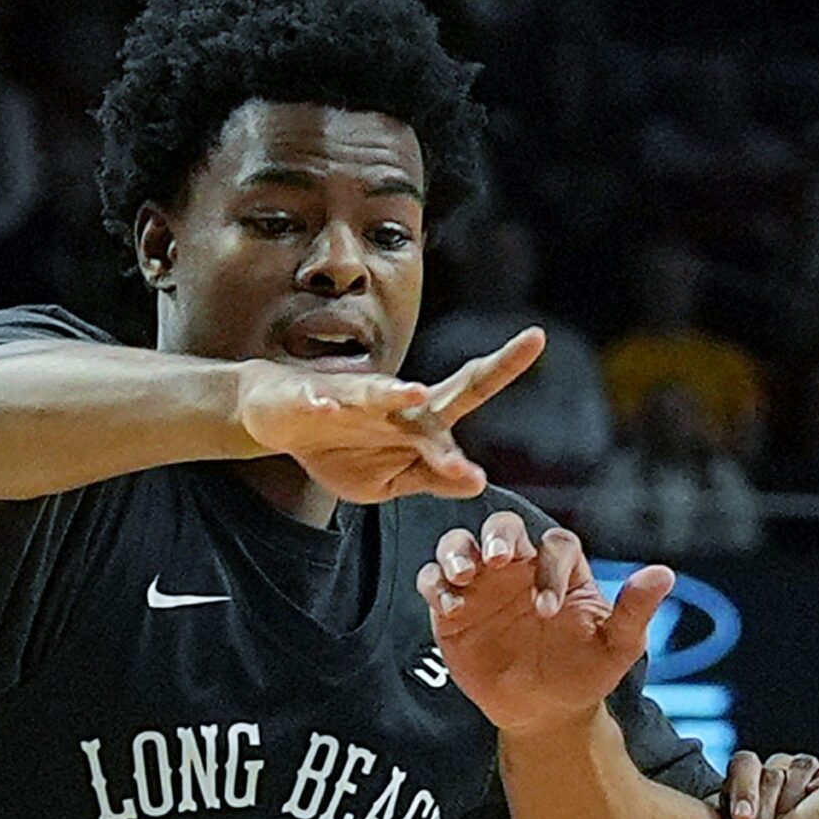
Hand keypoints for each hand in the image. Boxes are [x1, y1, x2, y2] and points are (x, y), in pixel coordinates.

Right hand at [237, 328, 545, 503]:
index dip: (505, 367)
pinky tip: (327, 409)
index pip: (472, 392)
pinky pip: (319, 405)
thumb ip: (433, 479)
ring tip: (416, 395)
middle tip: (526, 346)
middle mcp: (398, 403)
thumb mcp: (393, 478)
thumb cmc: (343, 448)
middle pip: (449, 388)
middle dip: (488, 371)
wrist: (279, 421)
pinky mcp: (313, 403)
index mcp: (422, 421)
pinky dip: (323, 406)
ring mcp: (355, 400)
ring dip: (397, 395)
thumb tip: (477, 482)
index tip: (538, 336)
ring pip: (381, 395)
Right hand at [421, 510, 673, 738]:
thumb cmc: (585, 672)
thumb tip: (664, 574)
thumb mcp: (617, 645)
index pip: (554, 545)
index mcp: (560, 569)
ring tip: (465, 575)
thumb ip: (635, 609)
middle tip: (499, 560)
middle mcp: (518, 568)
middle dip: (498, 535)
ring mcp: (482, 586)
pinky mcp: (452, 611)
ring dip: (457, 552)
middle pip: (503, 527)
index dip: (551, 566)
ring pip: (459, 545)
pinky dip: (435, 584)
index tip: (548, 607)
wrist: (547, 712)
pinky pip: (433, 583)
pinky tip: (449, 604)